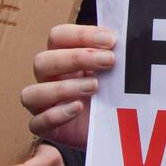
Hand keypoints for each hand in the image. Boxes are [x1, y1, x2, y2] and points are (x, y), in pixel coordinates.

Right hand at [21, 24, 117, 150]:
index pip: (58, 37)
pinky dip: (56, 115)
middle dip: (76, 58)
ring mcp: (45, 105)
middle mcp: (50, 79)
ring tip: (95, 87)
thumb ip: (120, 54)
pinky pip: (37, 123)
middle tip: (109, 61)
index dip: (80, 35)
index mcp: (64, 57)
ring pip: (32, 93)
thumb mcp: (120, 71)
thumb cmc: (119, 93)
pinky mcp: (49, 130)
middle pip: (42, 61)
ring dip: (63, 88)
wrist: (124, 128)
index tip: (111, 40)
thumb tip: (133, 36)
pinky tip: (78, 108)